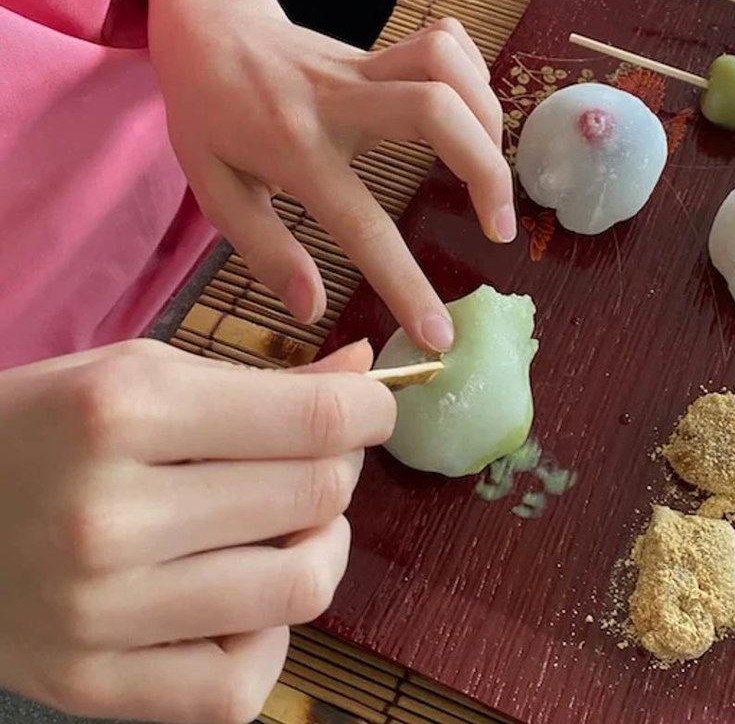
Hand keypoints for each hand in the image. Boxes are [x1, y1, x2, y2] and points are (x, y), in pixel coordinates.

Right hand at [0, 339, 393, 723]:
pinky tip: (242, 598)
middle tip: (317, 460)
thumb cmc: (40, 430)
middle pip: (318, 498)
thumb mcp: (136, 376)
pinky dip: (266, 636)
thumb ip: (261, 380)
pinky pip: (242, 682)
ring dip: (322, 549)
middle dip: (340, 471)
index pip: (316, 421)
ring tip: (291, 528)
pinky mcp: (91, 685)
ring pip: (302, 588)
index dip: (372, 412)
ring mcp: (100, 612)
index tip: (372, 410)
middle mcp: (112, 515)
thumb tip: (363, 371)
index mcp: (126, 413)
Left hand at [148, 0, 510, 352]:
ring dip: (487, 117)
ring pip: (446, 66)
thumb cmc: (208, 115)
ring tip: (489, 169)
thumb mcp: (215, 191)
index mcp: (294, 152)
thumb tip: (312, 308)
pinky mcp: (378, 48)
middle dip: (487, 171)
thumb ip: (265, 250)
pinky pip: (444, 41)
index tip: (440, 335)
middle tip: (498, 227)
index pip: (363, 225)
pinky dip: (473, 74)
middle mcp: (337, 103)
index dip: (407, 286)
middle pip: (435, 112)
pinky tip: (468, 114)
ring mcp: (362, 66)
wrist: (206, 26)